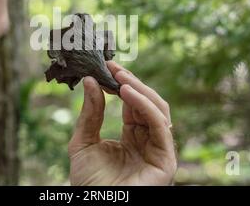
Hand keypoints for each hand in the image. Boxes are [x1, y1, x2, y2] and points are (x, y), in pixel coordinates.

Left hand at [68, 61, 176, 185]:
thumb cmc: (89, 184)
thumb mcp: (83, 143)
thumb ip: (90, 114)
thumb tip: (90, 82)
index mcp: (133, 138)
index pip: (133, 105)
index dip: (122, 85)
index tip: (107, 66)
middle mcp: (148, 142)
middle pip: (148, 104)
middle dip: (131, 83)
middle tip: (113, 66)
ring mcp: (158, 150)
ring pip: (158, 110)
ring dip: (139, 89)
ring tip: (119, 77)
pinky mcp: (165, 160)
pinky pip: (160, 125)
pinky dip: (145, 105)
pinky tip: (126, 92)